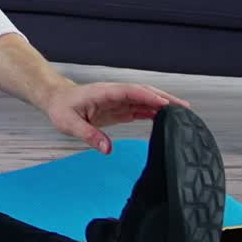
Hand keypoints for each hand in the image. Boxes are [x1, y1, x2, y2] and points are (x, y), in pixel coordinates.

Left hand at [45, 82, 191, 154]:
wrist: (55, 99)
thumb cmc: (60, 108)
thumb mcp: (69, 123)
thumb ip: (88, 134)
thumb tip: (107, 149)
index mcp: (104, 92)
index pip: (131, 92)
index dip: (149, 97)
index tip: (167, 105)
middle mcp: (114, 94)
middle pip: (143, 93)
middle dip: (164, 99)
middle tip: (185, 109)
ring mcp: (117, 100)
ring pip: (144, 100)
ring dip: (162, 106)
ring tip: (183, 115)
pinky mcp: (118, 108)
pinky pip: (139, 109)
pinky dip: (153, 113)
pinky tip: (166, 120)